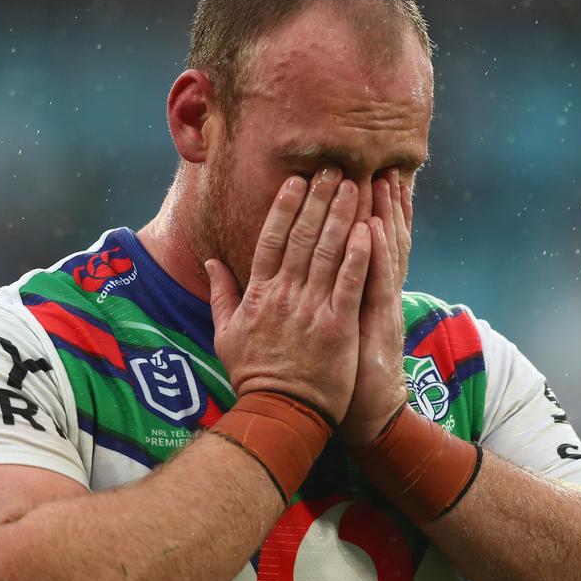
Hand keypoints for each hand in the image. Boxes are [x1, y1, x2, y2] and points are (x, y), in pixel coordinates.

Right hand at [205, 168, 371, 423]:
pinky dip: (359, 254)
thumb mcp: (226, 334)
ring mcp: (311, 309)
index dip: (285, 207)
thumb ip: (221, 295)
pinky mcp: (337, 325)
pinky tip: (369, 228)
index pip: (271, 240)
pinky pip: (350, 282)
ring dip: (341, 215)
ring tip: (354, 185)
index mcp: (259, 294)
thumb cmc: (255, 375)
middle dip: (318, 199)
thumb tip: (211, 262)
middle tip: (332, 168)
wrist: (280, 412)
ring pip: (328, 251)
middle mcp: (284, 295)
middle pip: (302, 236)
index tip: (296, 181)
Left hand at [340, 169, 412, 444]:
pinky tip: (376, 227)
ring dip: (382, 214)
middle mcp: (370, 292)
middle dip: (374, 200)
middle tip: (375, 162)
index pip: (357, 243)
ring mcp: (377, 305)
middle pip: (375, 237)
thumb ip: (318, 301)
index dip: (357, 211)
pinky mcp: (378, 323)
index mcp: (353, 292)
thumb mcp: (327, 333)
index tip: (352, 176)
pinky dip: (377, 255)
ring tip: (382, 179)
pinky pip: (377, 283)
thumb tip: (291, 278)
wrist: (367, 415)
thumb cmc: (338, 377)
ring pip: (381, 252)